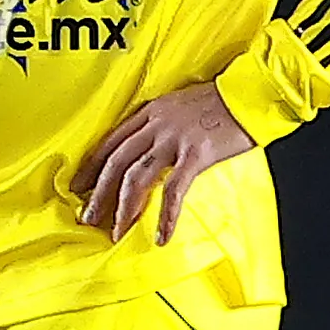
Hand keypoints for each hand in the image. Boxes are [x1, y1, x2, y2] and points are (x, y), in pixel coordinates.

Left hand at [74, 82, 252, 243]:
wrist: (251, 94)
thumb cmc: (222, 102)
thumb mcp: (181, 105)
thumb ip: (161, 125)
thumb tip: (149, 151)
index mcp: (151, 111)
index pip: (111, 142)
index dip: (91, 167)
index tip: (78, 187)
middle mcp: (157, 124)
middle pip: (117, 162)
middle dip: (99, 194)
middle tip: (88, 219)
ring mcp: (175, 139)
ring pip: (137, 178)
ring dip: (124, 209)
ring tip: (117, 232)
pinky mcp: (197, 154)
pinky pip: (174, 190)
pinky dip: (166, 216)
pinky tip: (161, 236)